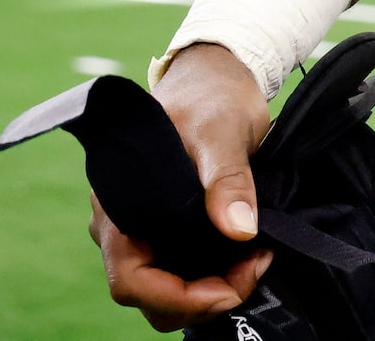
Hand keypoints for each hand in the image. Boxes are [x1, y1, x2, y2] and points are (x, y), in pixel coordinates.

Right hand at [89, 42, 271, 331]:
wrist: (216, 76)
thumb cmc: (211, 96)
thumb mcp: (223, 129)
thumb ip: (228, 178)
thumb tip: (238, 230)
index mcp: (118, 205)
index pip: (130, 279)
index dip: (177, 297)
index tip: (229, 288)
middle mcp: (122, 224)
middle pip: (149, 293)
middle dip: (202, 297)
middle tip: (254, 269)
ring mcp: (143, 227)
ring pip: (167, 287)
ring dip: (211, 287)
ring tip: (256, 259)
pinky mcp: (167, 227)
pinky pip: (182, 268)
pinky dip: (214, 273)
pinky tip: (247, 253)